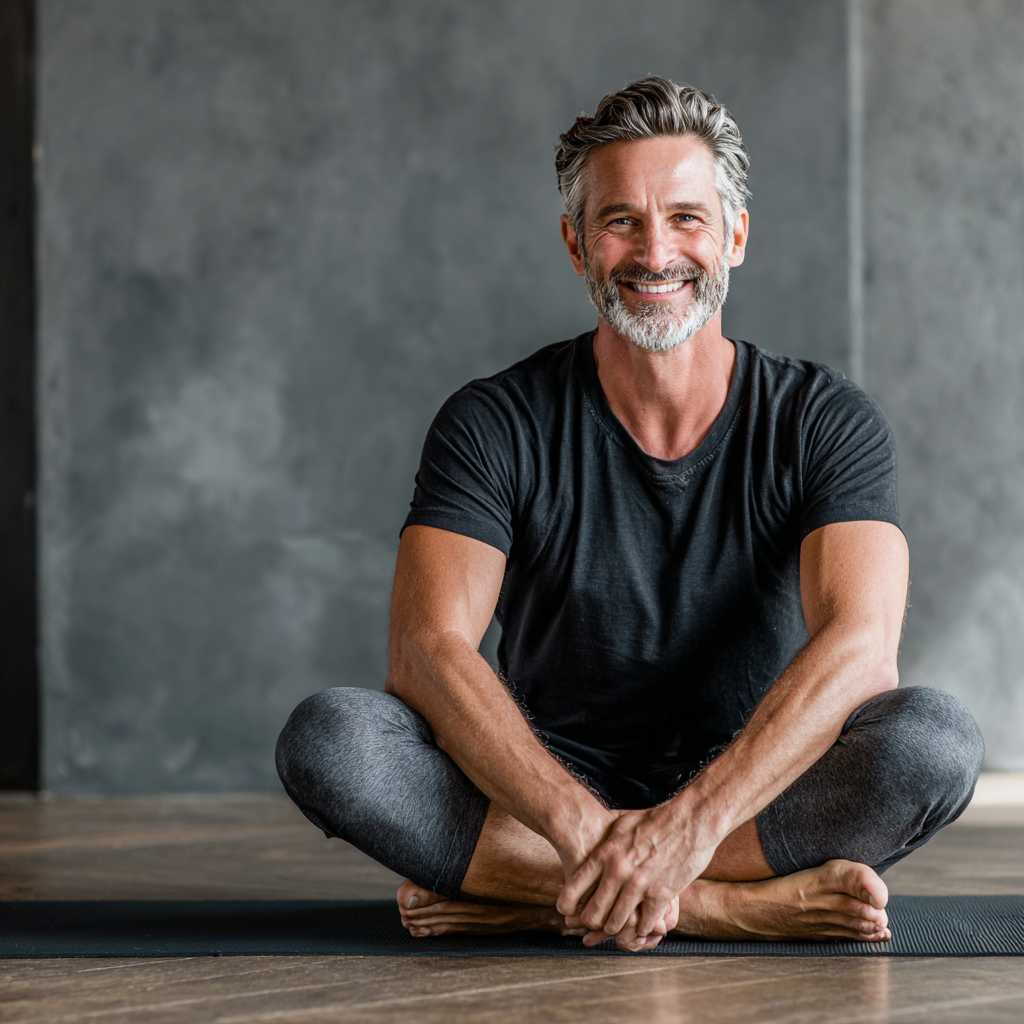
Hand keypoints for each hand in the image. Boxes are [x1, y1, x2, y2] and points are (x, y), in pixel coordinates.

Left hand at [556, 801, 719, 943]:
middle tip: (592, 926)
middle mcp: (618, 871)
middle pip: (593, 912)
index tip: (567, 912)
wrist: (690, 819)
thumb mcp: (622, 823)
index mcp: (606, 853)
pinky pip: (644, 924)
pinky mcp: (660, 896)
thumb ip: (606, 840)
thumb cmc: (656, 819)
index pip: (574, 886)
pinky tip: (642, 925)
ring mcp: (639, 885)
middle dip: (591, 922)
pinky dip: (642, 928)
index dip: (567, 904)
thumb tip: (591, 849)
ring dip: (616, 928)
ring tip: (616, 928)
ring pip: (616, 922)